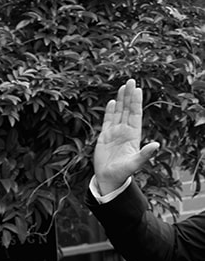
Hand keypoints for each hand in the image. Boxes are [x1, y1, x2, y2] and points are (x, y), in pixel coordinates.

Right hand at [93, 78, 160, 195]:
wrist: (109, 179)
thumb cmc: (123, 173)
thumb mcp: (135, 163)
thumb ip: (145, 154)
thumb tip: (157, 145)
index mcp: (133, 135)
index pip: (136, 114)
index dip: (136, 102)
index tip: (138, 89)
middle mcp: (125, 131)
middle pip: (128, 110)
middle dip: (129, 96)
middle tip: (131, 80)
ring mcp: (115, 133)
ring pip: (119, 112)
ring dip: (121, 100)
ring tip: (123, 86)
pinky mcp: (104, 136)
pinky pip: (108, 121)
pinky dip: (110, 111)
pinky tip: (112, 102)